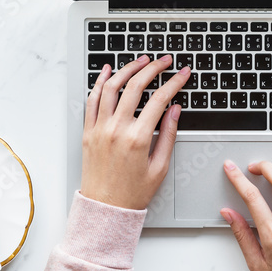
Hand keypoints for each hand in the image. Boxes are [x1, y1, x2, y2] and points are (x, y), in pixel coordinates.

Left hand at [81, 54, 189, 209]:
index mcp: (138, 139)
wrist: (105, 209)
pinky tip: (108, 71)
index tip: (183, 73)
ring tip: (141, 61)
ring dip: (127, 69)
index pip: (160, 99)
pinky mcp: (88, 131)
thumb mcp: (160, 166)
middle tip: (164, 61)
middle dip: (153, 68)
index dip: (174, 82)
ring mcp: (100, 128)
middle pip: (136, 86)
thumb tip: (175, 109)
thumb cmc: (133, 192)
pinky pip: (92, 100)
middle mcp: (117, 129)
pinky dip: (100, 82)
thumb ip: (168, 134)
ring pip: (112, 87)